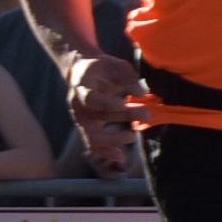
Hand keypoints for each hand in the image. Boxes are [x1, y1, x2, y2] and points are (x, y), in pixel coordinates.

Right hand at [66, 51, 145, 175]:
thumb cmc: (101, 68)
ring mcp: (80, 120)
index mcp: (80, 87)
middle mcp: (76, 106)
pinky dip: (106, 152)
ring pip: (92, 137)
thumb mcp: (115, 66)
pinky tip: (121, 156)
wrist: (82, 71)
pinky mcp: (86, 128)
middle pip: (92, 121)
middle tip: (145, 113)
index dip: (106, 103)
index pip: (90, 99)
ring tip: (133, 136)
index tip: (124, 102)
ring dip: (113, 139)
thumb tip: (143, 94)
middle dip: (120, 119)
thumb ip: (128, 78)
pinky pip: (93, 145)